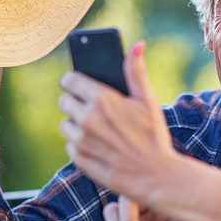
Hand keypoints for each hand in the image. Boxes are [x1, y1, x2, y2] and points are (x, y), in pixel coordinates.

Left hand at [59, 41, 176, 203]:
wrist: (155, 176)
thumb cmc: (154, 136)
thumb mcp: (148, 101)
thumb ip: (136, 72)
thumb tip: (137, 44)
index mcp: (102, 99)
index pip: (69, 80)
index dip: (73, 80)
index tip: (78, 83)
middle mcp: (87, 119)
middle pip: (64, 102)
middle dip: (75, 102)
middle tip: (93, 108)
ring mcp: (82, 141)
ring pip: (65, 124)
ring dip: (77, 124)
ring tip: (99, 129)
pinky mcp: (80, 159)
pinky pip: (70, 145)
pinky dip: (81, 144)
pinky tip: (100, 145)